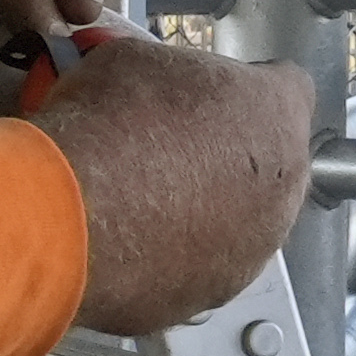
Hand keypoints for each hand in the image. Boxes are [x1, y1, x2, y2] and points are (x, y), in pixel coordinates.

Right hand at [27, 36, 318, 336]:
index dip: (247, 87)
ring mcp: (252, 251)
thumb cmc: (108, 127)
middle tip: (170, 148)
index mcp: (276, 115)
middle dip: (227, 157)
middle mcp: (282, 189)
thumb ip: (172, 75)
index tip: (213, 94)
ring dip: (204, 212)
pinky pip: (198, 270)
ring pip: (240, 226)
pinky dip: (170, 257)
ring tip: (142, 200)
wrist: (68, 211)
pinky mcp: (209, 294)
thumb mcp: (135, 61)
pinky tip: (128, 239)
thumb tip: (156, 85)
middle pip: (270, 166)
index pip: (288, 88)